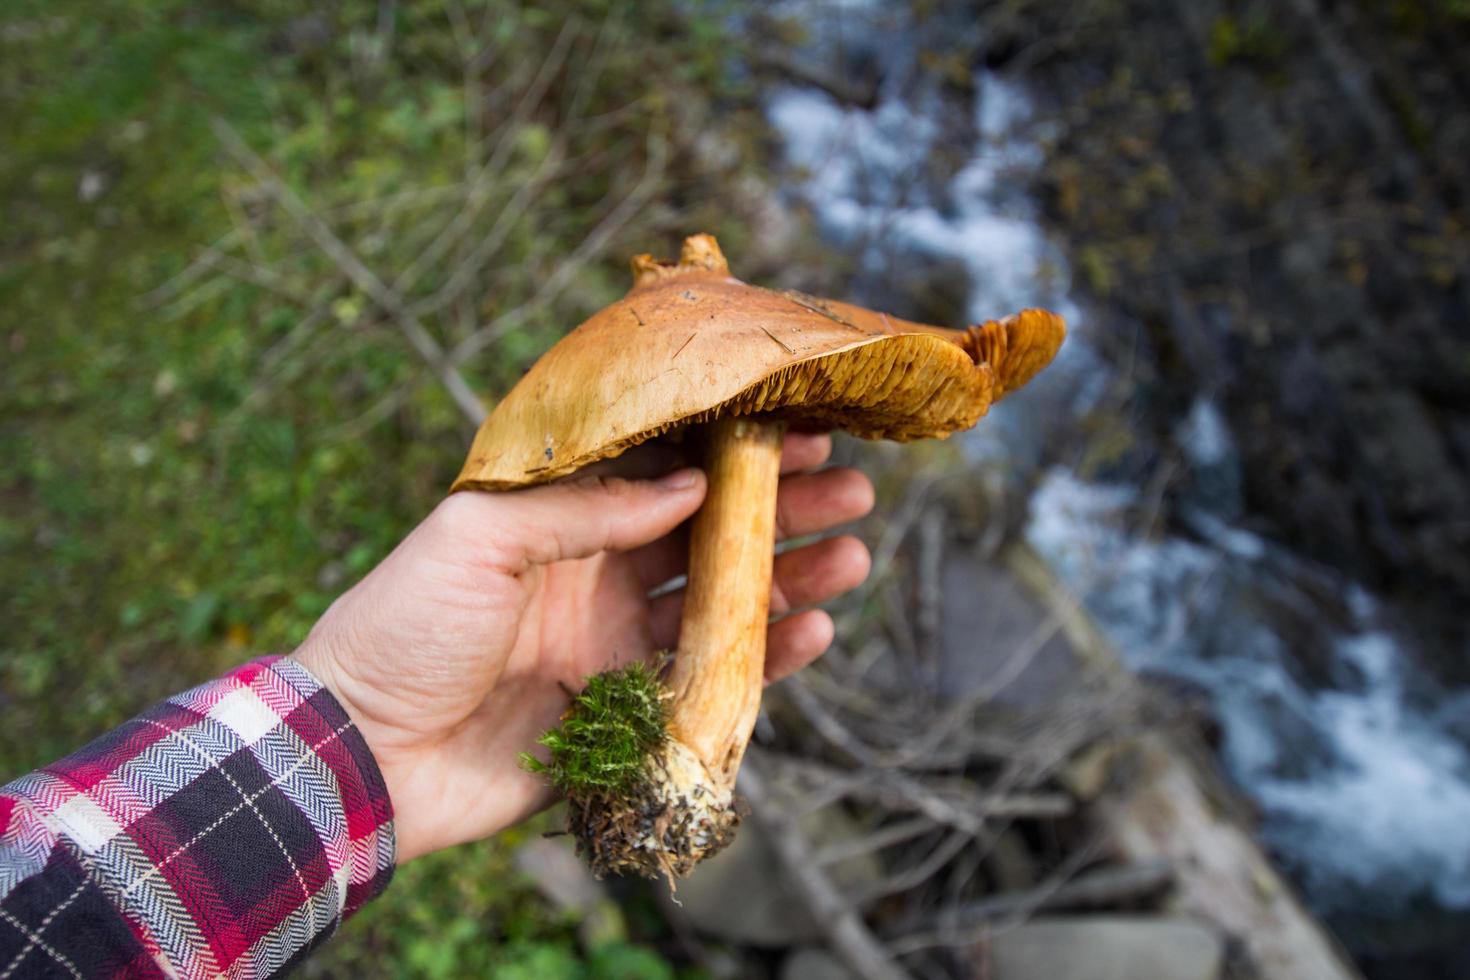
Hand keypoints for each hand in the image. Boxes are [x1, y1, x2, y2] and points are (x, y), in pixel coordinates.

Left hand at [291, 433, 872, 861]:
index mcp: (558, 519)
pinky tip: (812, 630)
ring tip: (853, 554)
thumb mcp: (477, 536)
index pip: (661, 470)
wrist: (363, 754)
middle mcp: (596, 571)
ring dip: (790, 576)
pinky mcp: (625, 710)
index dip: (730, 449)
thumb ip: (584, 509)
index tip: (795, 427)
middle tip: (850, 488)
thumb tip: (688, 485)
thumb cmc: (404, 626)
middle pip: (708, 530)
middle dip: (780, 506)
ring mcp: (614, 641)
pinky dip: (765, 657)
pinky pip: (709, 678)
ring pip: (722, 600)